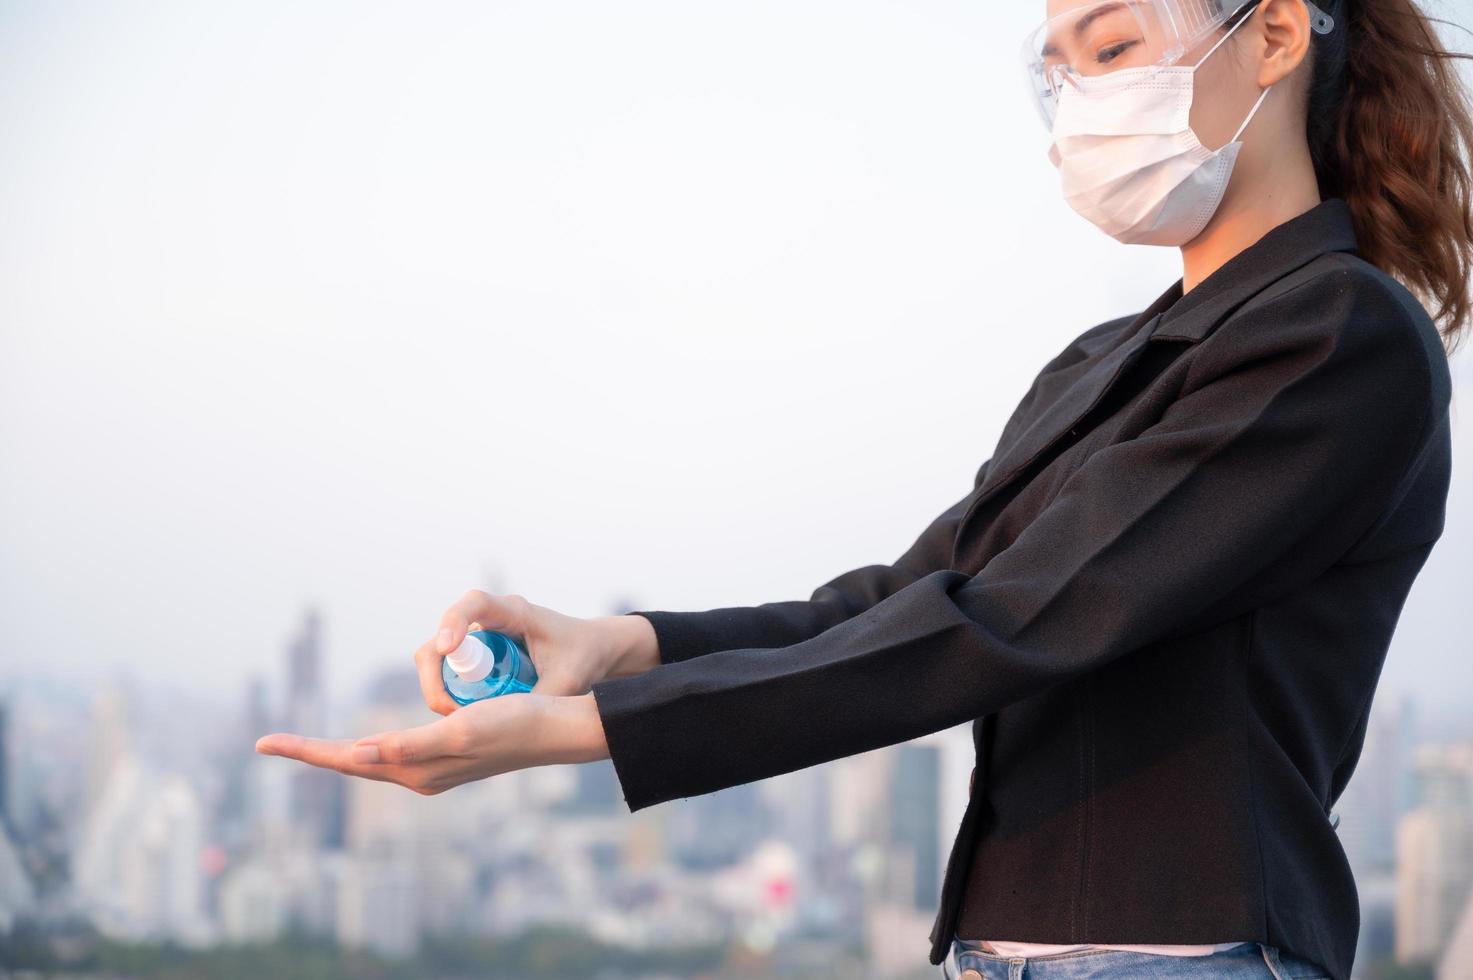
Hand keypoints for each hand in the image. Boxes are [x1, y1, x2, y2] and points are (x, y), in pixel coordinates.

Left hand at [254, 692, 609, 794]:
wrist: (557, 728)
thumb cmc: (516, 725)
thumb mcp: (460, 730)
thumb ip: (411, 745)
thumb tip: (361, 754)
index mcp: (418, 771)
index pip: (348, 761)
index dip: (306, 751)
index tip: (264, 742)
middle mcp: (421, 773)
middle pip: (352, 763)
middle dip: (311, 753)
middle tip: (267, 743)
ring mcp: (434, 765)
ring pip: (371, 759)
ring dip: (336, 752)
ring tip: (303, 746)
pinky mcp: (448, 751)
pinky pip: (394, 751)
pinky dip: (369, 745)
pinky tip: (366, 742)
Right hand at [416, 590, 658, 714]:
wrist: (592, 651)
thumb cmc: (582, 657)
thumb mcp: (567, 682)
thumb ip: (541, 699)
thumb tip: (506, 730)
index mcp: (515, 612)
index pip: (475, 603)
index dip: (453, 622)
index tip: (446, 649)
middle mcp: (490, 620)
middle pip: (441, 638)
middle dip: (435, 675)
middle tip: (448, 710)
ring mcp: (479, 637)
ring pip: (438, 657)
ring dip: (439, 688)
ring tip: (458, 719)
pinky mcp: (476, 656)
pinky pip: (448, 672)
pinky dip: (447, 694)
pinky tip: (463, 717)